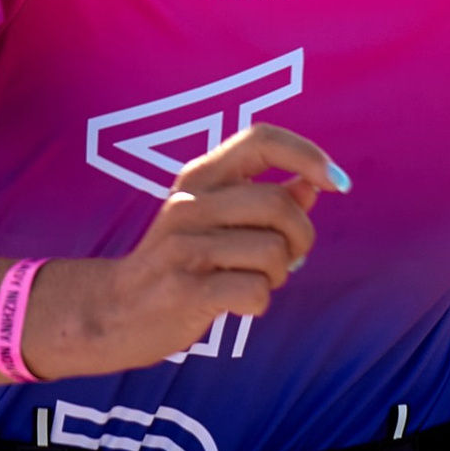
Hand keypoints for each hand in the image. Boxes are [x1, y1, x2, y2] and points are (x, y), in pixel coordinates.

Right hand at [33, 123, 341, 378]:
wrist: (113, 311)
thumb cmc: (175, 262)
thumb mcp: (211, 219)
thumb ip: (261, 200)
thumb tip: (313, 184)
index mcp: (198, 177)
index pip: (261, 140)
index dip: (308, 154)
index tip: (336, 182)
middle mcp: (190, 203)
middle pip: (280, 204)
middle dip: (301, 238)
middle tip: (289, 258)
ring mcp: (185, 247)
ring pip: (274, 253)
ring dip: (277, 276)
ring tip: (251, 280)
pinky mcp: (186, 290)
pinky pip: (256, 292)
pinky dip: (259, 302)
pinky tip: (236, 303)